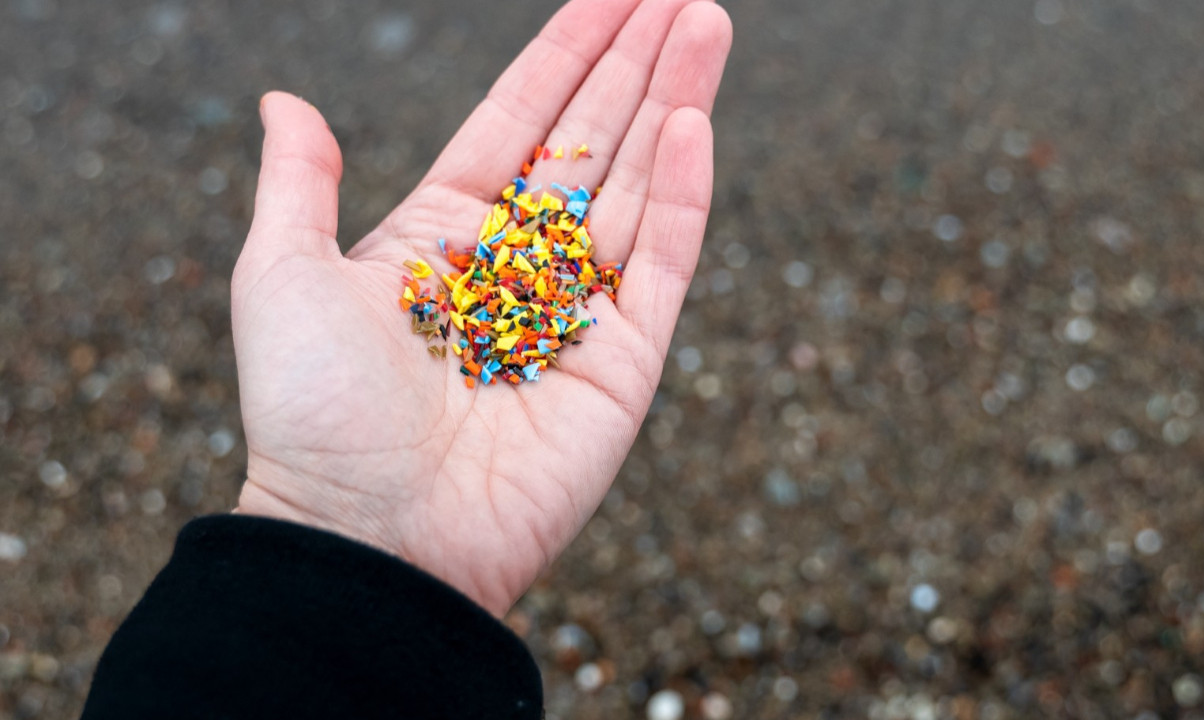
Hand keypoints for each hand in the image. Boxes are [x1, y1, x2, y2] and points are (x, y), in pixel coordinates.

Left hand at [230, 0, 731, 615]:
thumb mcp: (281, 277)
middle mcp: (518, 268)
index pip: (519, 123)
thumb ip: (299, 186)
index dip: (565, 54)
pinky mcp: (623, 366)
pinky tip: (692, 122)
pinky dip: (683, 195)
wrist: (367, 541)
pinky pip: (663, 266)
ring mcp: (578, 314)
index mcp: (444, 238)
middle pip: (592, 142)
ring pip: (638, 188)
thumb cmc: (314, 415)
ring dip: (674, 103)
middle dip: (635, 62)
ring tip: (707, 21)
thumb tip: (283, 100)